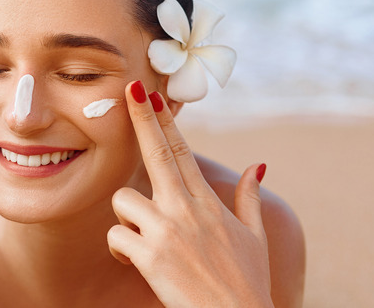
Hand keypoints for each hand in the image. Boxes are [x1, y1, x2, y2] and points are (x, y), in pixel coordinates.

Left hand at [107, 81, 271, 307]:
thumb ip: (249, 198)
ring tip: (139, 239)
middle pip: (157, 152)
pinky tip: (133, 260)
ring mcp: (167, 230)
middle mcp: (186, 209)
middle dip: (142, 118)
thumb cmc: (246, 283)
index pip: (182, 151)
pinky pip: (116, 236)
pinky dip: (119, 248)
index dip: (165, 121)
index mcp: (207, 202)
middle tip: (130, 90)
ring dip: (124, 217)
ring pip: (123, 199)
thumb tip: (257, 166)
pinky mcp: (150, 255)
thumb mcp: (254, 237)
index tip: (153, 95)